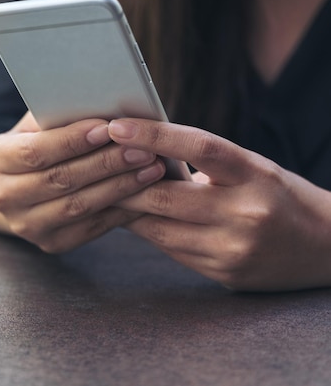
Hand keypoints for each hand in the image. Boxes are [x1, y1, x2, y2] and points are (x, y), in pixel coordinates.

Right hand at [0, 112, 164, 251]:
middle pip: (60, 180)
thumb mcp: (37, 124)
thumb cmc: (38, 142)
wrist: (20, 186)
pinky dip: (120, 210)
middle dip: (105, 163)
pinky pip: (90, 227)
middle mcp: (3, 196)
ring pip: (78, 206)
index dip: (72, 141)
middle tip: (143, 148)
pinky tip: (143, 193)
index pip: (35, 152)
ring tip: (150, 168)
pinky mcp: (50, 243)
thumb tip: (103, 106)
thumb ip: (60, 116)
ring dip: (119, 187)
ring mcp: (25, 225)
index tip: (108, 128)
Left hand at [109, 118, 330, 290]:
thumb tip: (142, 155)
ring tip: (105, 194)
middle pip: (165, 197)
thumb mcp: (251, 168)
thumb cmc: (280, 196)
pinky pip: (171, 250)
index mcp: (254, 174)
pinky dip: (148, 233)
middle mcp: (245, 212)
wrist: (327, 247)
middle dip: (123, 184)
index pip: (198, 148)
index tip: (116, 126)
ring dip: (127, 212)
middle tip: (94, 168)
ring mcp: (233, 248)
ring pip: (159, 229)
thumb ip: (204, 164)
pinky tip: (135, 220)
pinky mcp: (224, 274)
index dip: (153, 135)